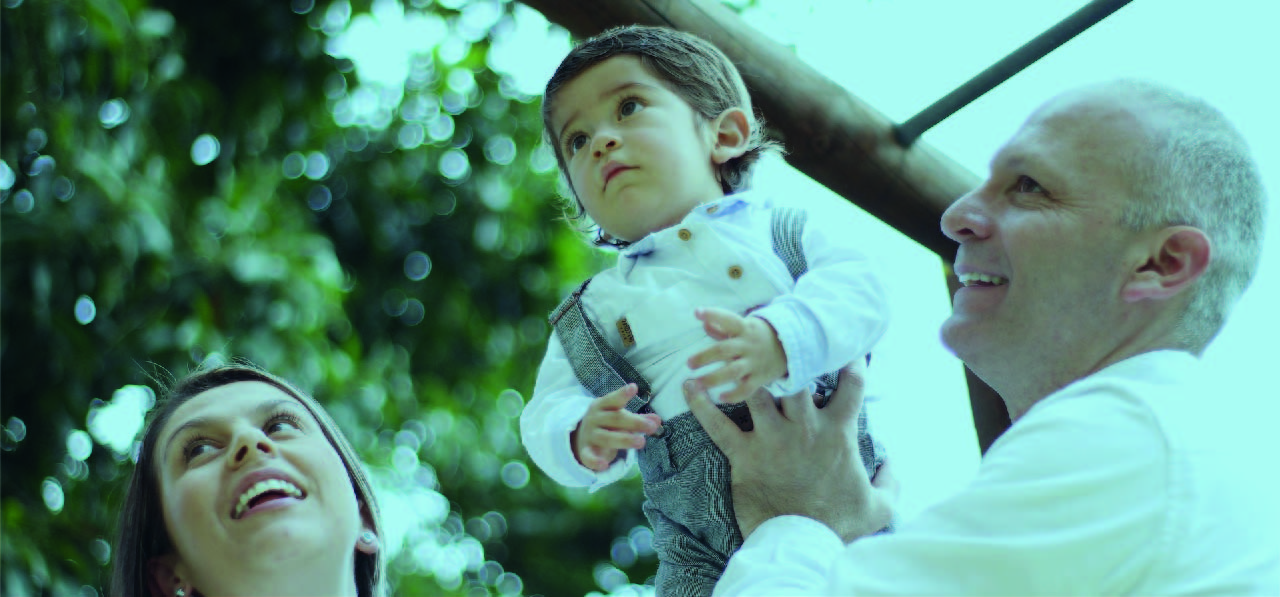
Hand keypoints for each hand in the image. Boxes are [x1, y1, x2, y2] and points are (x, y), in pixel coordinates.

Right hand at [572, 384, 662, 470]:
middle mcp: (594, 419)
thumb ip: (639, 419)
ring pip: (606, 437)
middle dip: (634, 422)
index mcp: (602, 406)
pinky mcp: (585, 451)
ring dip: (624, 439)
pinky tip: (604, 466)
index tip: (633, 388)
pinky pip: (588, 457)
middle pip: (614, 419)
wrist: (579, 437)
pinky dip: (595, 462)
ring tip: (641, 442)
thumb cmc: (606, 424)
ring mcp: (589, 435)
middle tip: (651, 427)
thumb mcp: (620, 417)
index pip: (613, 400)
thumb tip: (657, 420)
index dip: (622, 394)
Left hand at [682, 365, 893, 541]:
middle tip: (781, 348)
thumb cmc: (840, 525)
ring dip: (747, 376)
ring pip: (757, 391)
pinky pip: (716, 424)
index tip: (845, 349)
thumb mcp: (879, 506)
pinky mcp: (744, 454)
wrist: (804, 545)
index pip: (851, 384)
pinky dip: (700, 404)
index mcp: (838, 432)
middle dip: (790, 359)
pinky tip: (689, 385)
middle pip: (797, 375)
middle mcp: (804, 427)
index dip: (851, 360)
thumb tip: (892, 464)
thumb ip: (890, 480)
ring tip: (735, 359)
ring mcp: (771, 438)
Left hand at [687, 307, 786, 403]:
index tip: (697, 312)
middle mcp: (748, 345)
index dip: (713, 315)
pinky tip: (720, 397)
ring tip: (697, 383)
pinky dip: (734, 395)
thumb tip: (703, 323)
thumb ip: (722, 327)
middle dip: (705, 357)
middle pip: (724, 350)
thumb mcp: (743, 327)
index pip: (727, 319)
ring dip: (713, 378)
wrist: (790, 349)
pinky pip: (746, 389)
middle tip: (689, 363)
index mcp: (744, 328)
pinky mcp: (760, 378)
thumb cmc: (758, 336)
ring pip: (732, 372)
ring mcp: (754, 362)